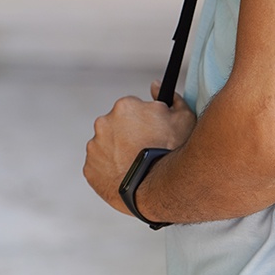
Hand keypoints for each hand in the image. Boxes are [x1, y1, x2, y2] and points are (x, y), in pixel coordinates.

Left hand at [84, 81, 196, 214]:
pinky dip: (111, 169)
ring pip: (107, 145)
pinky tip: (128, 176)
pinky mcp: (89, 169)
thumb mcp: (184, 119)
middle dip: (129, 135)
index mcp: (125, 106)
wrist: (156, 188)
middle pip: (117, 125)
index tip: (152, 133)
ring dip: (118, 152)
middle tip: (146, 150)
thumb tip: (155, 85)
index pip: (133, 108)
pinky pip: (100, 166)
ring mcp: (94, 146)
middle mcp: (104, 122)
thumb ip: (171, 97)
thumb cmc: (172, 152)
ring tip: (137, 166)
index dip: (145, 120)